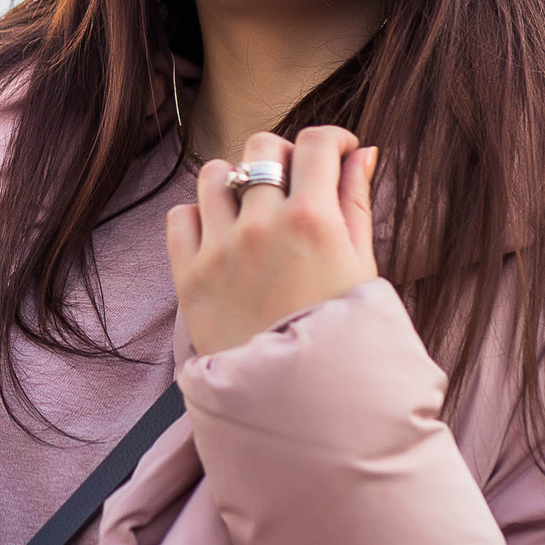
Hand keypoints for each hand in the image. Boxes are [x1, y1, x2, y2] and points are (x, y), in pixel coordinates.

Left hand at [168, 125, 380, 355]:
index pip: (315, 142)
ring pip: (214, 174)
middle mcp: (262, 225)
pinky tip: (222, 237)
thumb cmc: (343, 338)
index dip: (332, 138)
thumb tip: (363, 153)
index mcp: (313, 220)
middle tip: (296, 185)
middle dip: (284, 156)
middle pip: (261, 146)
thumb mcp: (363, 268)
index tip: (339, 152)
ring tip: (254, 209)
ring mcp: (220, 249)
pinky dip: (199, 218)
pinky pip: (180, 216)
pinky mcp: (188, 276)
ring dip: (236, 182)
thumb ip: (358, 203)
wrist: (300, 406)